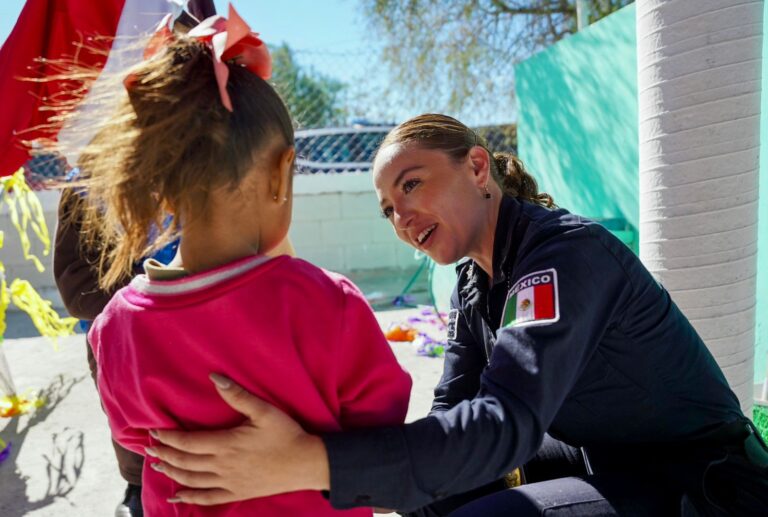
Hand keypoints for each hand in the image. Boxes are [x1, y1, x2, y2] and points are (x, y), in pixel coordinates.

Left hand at [147, 374, 329, 505]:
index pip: (189, 442)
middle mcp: (222, 466)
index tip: (154, 432)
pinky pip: (207, 499)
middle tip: (148, 447)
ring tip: (157, 464)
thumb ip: (237, 395)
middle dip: (164, 453)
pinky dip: (188, 498)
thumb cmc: (286, 434)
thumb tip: (214, 377)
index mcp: (226, 444)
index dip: (169, 438)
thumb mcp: (264, 411)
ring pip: (192, 480)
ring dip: (172, 472)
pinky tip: (176, 496)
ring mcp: (229, 482)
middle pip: (185, 462)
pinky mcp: (237, 493)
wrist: (305, 463)